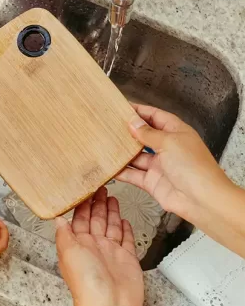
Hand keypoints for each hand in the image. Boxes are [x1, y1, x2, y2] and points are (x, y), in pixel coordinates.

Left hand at [56, 188, 142, 305]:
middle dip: (98, 203)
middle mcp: (94, 246)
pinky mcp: (128, 259)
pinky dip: (125, 229)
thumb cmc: (86, 283)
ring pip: (111, 226)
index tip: (86, 188)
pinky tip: (124, 219)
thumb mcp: (69, 252)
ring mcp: (111, 252)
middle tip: (102, 186)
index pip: (80, 218)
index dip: (83, 203)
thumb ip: (64, 233)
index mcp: (78, 243)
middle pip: (96, 219)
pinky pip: (127, 240)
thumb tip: (57, 217)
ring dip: (111, 212)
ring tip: (112, 196)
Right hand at [116, 104, 232, 221]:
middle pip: (144, 135)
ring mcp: (159, 165)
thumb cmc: (193, 166)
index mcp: (176, 132)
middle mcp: (167, 147)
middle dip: (128, 131)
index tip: (122, 107)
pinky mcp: (151, 181)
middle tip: (108, 125)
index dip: (140, 111)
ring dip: (122, 151)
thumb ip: (148, 133)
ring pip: (136, 156)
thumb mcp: (169, 142)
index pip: (156, 116)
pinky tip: (109, 167)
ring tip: (104, 144)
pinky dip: (121, 171)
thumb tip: (133, 123)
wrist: (201, 199)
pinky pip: (133, 174)